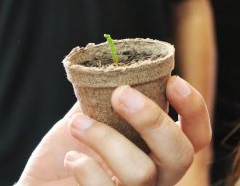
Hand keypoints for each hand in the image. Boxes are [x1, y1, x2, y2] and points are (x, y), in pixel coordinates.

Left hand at [17, 76, 210, 185]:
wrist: (44, 180)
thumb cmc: (70, 146)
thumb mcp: (92, 114)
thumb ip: (107, 94)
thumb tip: (114, 64)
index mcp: (157, 149)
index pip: (195, 136)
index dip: (193, 108)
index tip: (172, 80)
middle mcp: (155, 176)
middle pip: (180, 155)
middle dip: (152, 119)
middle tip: (121, 94)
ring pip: (141, 173)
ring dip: (106, 139)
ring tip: (76, 123)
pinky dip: (87, 169)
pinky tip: (70, 157)